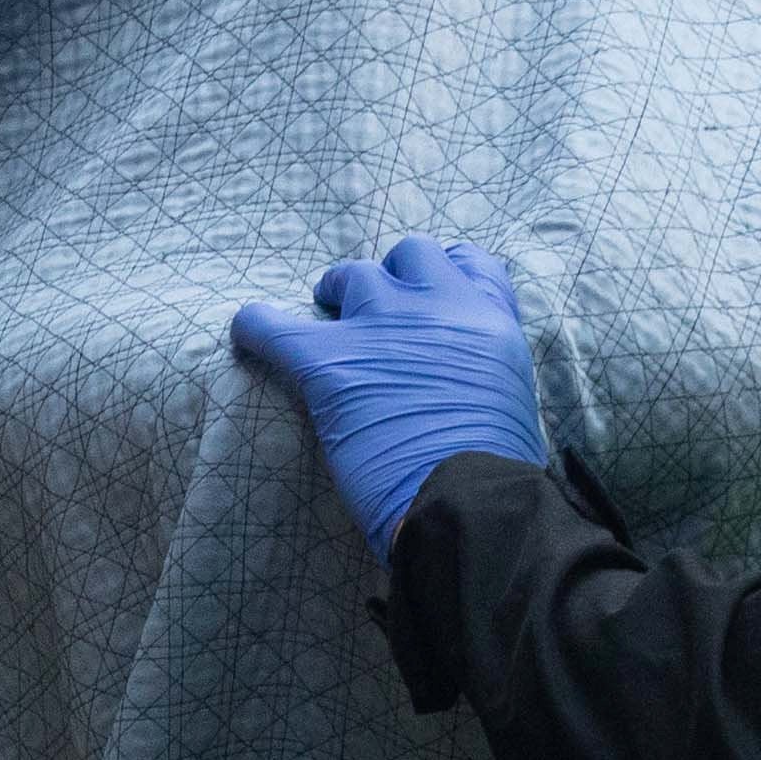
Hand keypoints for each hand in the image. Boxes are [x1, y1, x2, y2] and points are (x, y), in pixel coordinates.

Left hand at [228, 235, 546, 559]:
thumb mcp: (513, 404)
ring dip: (338, 293)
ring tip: (327, 321)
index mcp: (488, 323)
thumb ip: (485, 374)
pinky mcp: (330, 363)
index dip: (445, 270)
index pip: (468, 263)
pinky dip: (256, 326)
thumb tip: (464, 385)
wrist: (470, 506)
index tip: (430, 289)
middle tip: (375, 309)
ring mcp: (383, 328)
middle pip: (410, 253)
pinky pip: (274, 327)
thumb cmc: (497, 477)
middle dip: (391, 276)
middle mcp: (439, 309)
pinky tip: (247, 331)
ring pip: (351, 276)